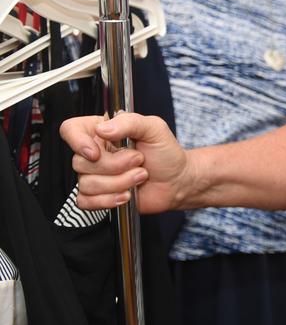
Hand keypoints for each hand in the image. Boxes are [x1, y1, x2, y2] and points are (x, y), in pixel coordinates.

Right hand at [60, 112, 191, 212]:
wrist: (177, 180)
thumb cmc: (165, 152)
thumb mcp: (154, 128)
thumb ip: (130, 122)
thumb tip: (102, 129)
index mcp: (101, 131)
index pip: (70, 130)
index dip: (77, 142)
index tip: (96, 152)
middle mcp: (93, 153)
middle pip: (80, 162)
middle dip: (115, 165)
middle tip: (139, 160)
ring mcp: (94, 175)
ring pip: (86, 184)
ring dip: (120, 182)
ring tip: (140, 176)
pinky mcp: (98, 195)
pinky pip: (85, 202)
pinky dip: (108, 200)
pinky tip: (127, 195)